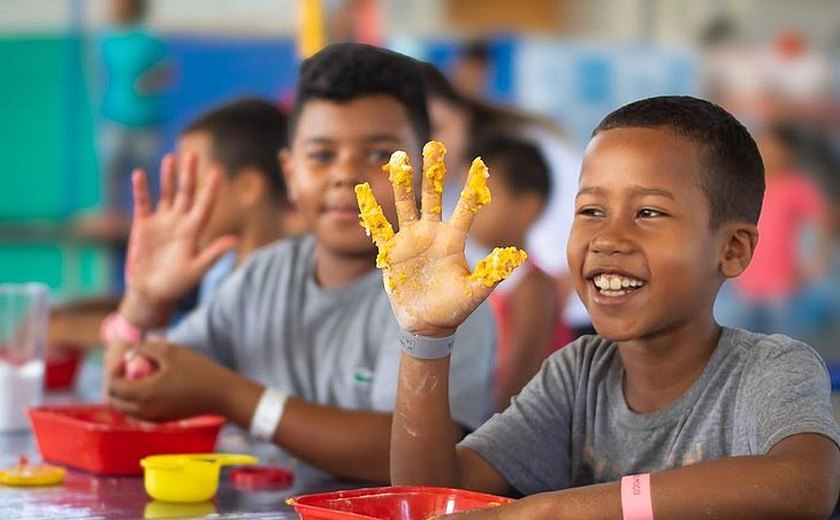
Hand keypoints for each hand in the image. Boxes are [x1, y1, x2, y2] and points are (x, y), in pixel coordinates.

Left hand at [107, 340, 235, 421]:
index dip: (115, 371)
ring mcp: (154, 418)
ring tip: (144, 379)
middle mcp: (144, 411)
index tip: (129, 361)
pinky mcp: (164, 420)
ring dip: (127, 395)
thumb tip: (130, 354)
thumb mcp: (170, 351)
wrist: (222, 395)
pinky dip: (139, 402)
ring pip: (126, 410)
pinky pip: (140, 414)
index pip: (113, 386)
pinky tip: (156, 388)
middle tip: (131, 371)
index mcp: (143, 394)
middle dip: (117, 385)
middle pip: (115, 402)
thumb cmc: (198, 371)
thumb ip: (145, 348)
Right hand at [120, 153, 238, 327]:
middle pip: (186, 193)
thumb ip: (214, 254)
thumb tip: (235, 240)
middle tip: (193, 153)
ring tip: (171, 157)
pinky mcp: (143, 225)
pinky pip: (143, 203)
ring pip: (166, 193)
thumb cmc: (176, 285)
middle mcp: (179, 222)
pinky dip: (141, 189)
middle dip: (189, 174)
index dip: (211, 189)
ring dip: (168, 176)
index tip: (218, 171)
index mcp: (194, 231)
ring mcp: (162, 222)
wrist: (151, 292)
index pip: (205, 205)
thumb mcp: (197, 270)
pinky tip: (140, 174)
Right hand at [355, 141, 525, 336]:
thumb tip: (517, 254)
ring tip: (399, 158)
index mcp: (454, 239)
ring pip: (405, 205)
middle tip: (434, 145)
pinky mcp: (391, 252)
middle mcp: (432, 233)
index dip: (473, 187)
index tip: (480, 163)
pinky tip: (362, 190)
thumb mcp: (475, 292)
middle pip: (432, 196)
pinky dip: (371, 210)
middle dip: (433, 171)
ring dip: (402, 183)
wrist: (427, 324)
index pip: (466, 208)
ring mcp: (410, 240)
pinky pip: (380, 228)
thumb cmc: (454, 308)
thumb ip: (492, 273)